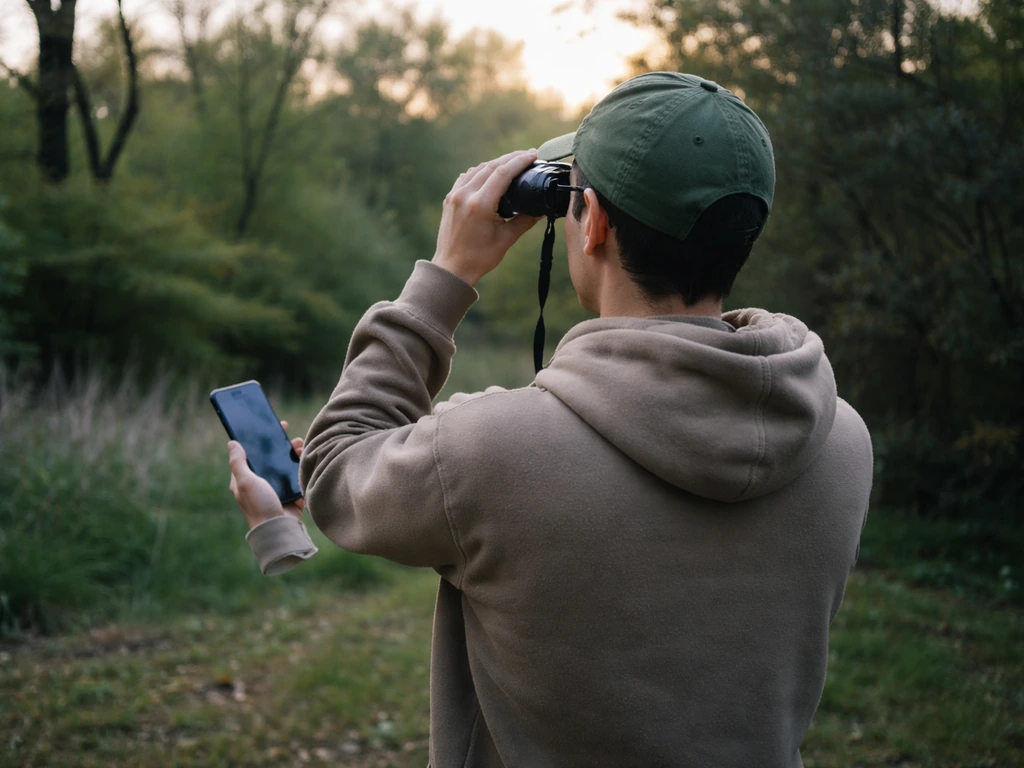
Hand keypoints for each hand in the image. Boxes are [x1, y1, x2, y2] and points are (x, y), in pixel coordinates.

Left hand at [227, 420, 304, 529]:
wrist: (280, 529)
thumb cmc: (259, 506)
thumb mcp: (245, 482)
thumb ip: (238, 463)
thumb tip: (232, 443)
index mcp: (246, 478)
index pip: (252, 454)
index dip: (261, 441)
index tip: (271, 429)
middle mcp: (261, 482)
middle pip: (272, 458)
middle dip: (283, 447)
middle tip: (293, 439)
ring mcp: (276, 488)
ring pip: (286, 465)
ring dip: (294, 455)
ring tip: (302, 448)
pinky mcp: (290, 493)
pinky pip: (297, 476)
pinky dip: (302, 468)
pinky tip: (306, 461)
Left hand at [432, 149, 543, 285]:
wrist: (451, 269)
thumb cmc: (479, 258)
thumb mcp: (506, 239)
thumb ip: (525, 221)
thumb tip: (543, 210)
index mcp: (480, 205)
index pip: (503, 173)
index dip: (520, 161)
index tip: (534, 155)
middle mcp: (465, 195)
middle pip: (491, 166)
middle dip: (511, 158)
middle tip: (528, 155)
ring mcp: (455, 195)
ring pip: (478, 169)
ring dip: (496, 163)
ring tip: (513, 162)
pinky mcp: (450, 198)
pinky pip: (467, 176)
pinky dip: (481, 171)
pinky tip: (491, 173)